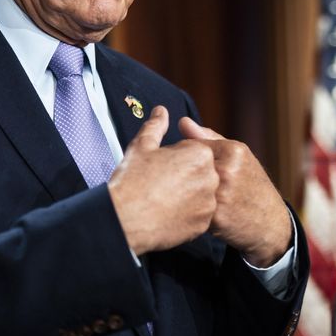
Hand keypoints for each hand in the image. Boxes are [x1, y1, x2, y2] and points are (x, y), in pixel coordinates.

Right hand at [107, 106, 218, 254]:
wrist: (124, 219)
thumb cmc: (131, 180)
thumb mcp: (142, 145)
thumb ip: (156, 125)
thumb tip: (161, 111)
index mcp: (200, 153)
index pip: (194, 151)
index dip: (174, 157)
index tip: (160, 167)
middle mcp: (211, 177)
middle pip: (200, 172)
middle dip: (184, 175)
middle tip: (160, 183)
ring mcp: (209, 202)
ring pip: (200, 194)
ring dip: (186, 194)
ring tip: (162, 198)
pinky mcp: (203, 223)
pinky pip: (199, 215)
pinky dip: (186, 214)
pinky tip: (167, 213)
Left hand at [179, 117, 292, 266]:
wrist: (270, 222)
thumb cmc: (251, 185)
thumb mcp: (238, 156)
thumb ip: (208, 138)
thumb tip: (182, 121)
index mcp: (233, 150)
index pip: (192, 146)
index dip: (185, 158)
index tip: (190, 168)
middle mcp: (227, 170)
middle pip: (186, 167)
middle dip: (180, 176)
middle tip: (185, 185)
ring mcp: (222, 195)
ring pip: (185, 189)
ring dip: (181, 193)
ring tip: (188, 198)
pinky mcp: (215, 218)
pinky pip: (189, 209)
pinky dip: (187, 210)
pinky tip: (194, 212)